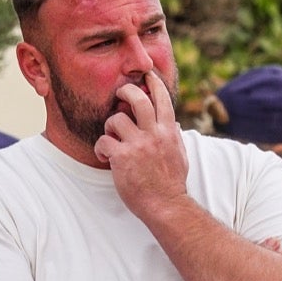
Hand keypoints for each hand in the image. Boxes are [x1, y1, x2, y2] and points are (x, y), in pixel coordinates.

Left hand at [93, 71, 189, 218]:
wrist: (166, 205)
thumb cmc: (172, 183)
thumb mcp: (180, 155)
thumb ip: (174, 136)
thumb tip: (174, 122)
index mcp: (169, 131)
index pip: (162, 98)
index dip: (153, 82)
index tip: (146, 75)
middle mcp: (154, 134)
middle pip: (137, 99)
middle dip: (125, 92)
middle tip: (119, 94)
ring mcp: (138, 145)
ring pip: (115, 120)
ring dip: (109, 127)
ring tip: (111, 139)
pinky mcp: (122, 157)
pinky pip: (103, 142)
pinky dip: (100, 148)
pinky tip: (104, 157)